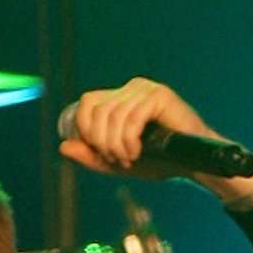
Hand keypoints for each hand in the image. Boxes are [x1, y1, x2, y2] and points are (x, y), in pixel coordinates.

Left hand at [59, 76, 224, 178]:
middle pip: (97, 111)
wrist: (190, 163)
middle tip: (116, 160)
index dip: (85, 130)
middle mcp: (130, 88)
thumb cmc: (156, 161)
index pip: (86, 103)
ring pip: (113, 116)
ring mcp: (146, 89)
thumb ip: (90, 156)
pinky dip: (129, 140)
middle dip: (101, 142)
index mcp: (118, 98)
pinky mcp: (160, 96)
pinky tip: (137, 152)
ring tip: (129, 159)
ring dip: (116, 145)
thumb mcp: (115, 162)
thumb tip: (62, 146)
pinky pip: (132, 118)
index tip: (100, 153)